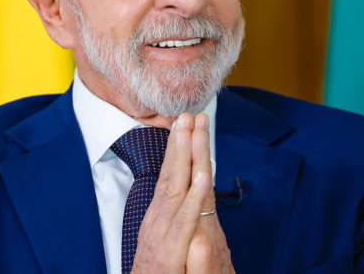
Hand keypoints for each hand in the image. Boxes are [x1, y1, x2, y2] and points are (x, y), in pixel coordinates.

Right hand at [131, 113, 233, 273]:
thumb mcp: (171, 244)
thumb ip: (181, 221)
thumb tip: (190, 197)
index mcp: (162, 216)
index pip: (173, 176)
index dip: (181, 149)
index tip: (188, 125)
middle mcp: (160, 218)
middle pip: (174, 173)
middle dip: (183, 142)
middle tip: (189, 114)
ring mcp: (165, 232)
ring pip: (178, 186)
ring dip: (186, 156)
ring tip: (191, 129)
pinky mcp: (172, 249)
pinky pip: (187, 218)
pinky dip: (194, 195)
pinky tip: (202, 174)